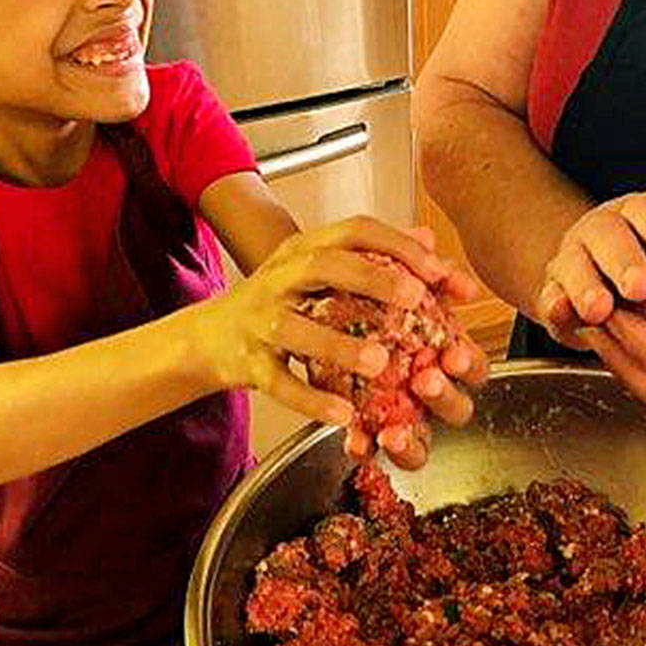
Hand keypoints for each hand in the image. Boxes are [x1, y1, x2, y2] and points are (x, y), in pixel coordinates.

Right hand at [197, 216, 475, 431]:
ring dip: (340, 345)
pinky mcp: (248, 363)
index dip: (398, 244)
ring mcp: (260, 320)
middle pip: (324, 265)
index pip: (353, 231)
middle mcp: (280, 277)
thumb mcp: (317, 270)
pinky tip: (343, 414)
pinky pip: (280, 382)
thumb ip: (372, 255)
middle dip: (373, 279)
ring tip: (381, 361)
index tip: (437, 269)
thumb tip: (427, 237)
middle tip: (416, 296)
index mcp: (303, 249)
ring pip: (296, 329)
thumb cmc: (276, 302)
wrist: (207, 338)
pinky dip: (311, 400)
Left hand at [344, 226, 490, 469]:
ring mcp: (400, 413)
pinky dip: (366, 446)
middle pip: (459, 408)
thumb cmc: (362, 299)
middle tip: (425, 379)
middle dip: (447, 398)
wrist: (307, 315)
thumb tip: (426, 237)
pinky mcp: (365, 426)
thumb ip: (409, 264)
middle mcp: (429, 388)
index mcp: (445, 353)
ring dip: (414, 434)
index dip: (470, 365)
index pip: (475, 366)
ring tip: (394, 425)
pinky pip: (372, 447)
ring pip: (423, 437)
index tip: (451, 353)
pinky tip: (354, 442)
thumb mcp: (384, 279)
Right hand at [536, 190, 645, 347]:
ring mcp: (572, 259)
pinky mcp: (551, 292)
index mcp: (637, 215)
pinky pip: (548, 295)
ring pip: (574, 265)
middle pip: (609, 235)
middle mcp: (602, 230)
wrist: (591, 274)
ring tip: (601, 307)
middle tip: (641, 286)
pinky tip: (563, 312)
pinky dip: (555, 304)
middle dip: (624, 260)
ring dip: (587, 286)